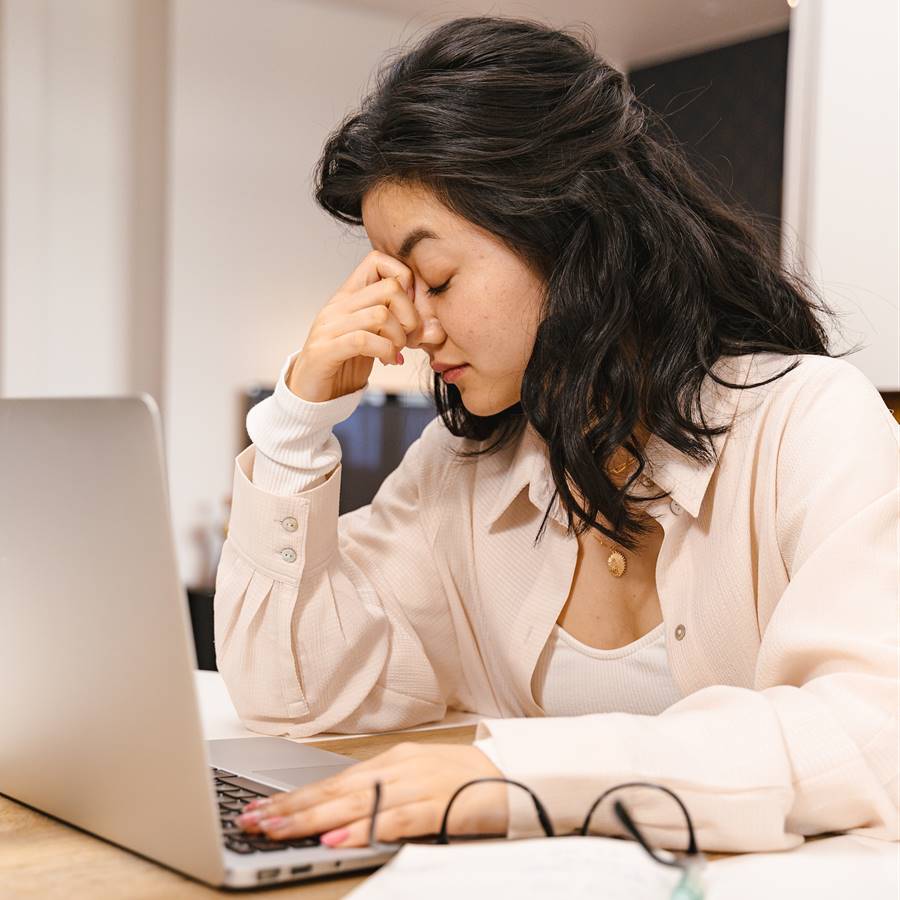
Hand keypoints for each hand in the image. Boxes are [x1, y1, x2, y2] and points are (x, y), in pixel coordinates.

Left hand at [235, 743, 507, 847]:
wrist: (514, 774)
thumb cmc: (463, 778)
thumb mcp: (415, 777)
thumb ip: (379, 790)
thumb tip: (337, 811)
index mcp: (391, 760)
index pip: (332, 781)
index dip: (294, 797)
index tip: (260, 809)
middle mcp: (398, 768)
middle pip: (335, 791)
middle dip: (291, 808)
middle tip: (253, 821)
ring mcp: (417, 785)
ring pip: (356, 803)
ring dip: (313, 819)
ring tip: (280, 829)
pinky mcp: (436, 805)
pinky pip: (393, 820)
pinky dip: (363, 829)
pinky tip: (337, 839)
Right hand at [287, 250, 420, 402]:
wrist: (312, 394)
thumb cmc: (346, 363)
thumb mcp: (380, 340)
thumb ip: (405, 330)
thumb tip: (437, 329)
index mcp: (349, 296)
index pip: (378, 260)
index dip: (404, 280)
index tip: (409, 309)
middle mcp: (338, 305)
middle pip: (390, 288)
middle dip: (411, 315)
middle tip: (409, 338)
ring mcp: (329, 326)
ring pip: (380, 314)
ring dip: (399, 337)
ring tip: (396, 351)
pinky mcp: (325, 350)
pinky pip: (364, 340)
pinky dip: (385, 351)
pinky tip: (388, 361)